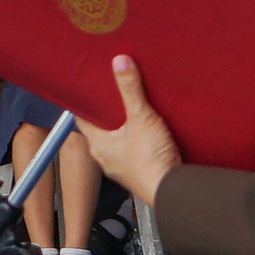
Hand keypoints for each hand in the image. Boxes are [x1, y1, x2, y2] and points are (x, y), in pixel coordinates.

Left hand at [77, 55, 181, 208]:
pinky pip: (133, 150)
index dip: (86, 103)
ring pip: (118, 140)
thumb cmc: (150, 163)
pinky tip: (149, 130)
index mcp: (98, 145)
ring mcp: (122, 166)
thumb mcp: (140, 118)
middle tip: (115, 92)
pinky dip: (138, 139)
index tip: (89, 88)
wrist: (172, 191)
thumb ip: (130, 89)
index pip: (82, 119)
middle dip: (108, 112)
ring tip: (133, 107)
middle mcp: (105, 157)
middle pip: (101, 128)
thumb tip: (119, 63)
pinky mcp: (139, 171)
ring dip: (124, 126)